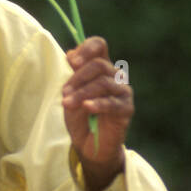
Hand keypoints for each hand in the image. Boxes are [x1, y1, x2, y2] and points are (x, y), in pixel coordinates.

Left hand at [62, 36, 130, 184]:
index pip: (98, 45)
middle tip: (64, 93)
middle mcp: (114, 75)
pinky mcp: (126, 108)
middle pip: (99, 64)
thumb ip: (73, 75)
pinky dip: (97, 103)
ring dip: (81, 93)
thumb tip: (70, 54)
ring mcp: (122, 91)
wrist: (87, 144)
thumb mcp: (70, 93)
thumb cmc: (79, 116)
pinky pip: (112, 102)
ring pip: (103, 83)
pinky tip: (86, 107)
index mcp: (100, 67)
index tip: (73, 62)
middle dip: (78, 78)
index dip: (86, 49)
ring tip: (67, 104)